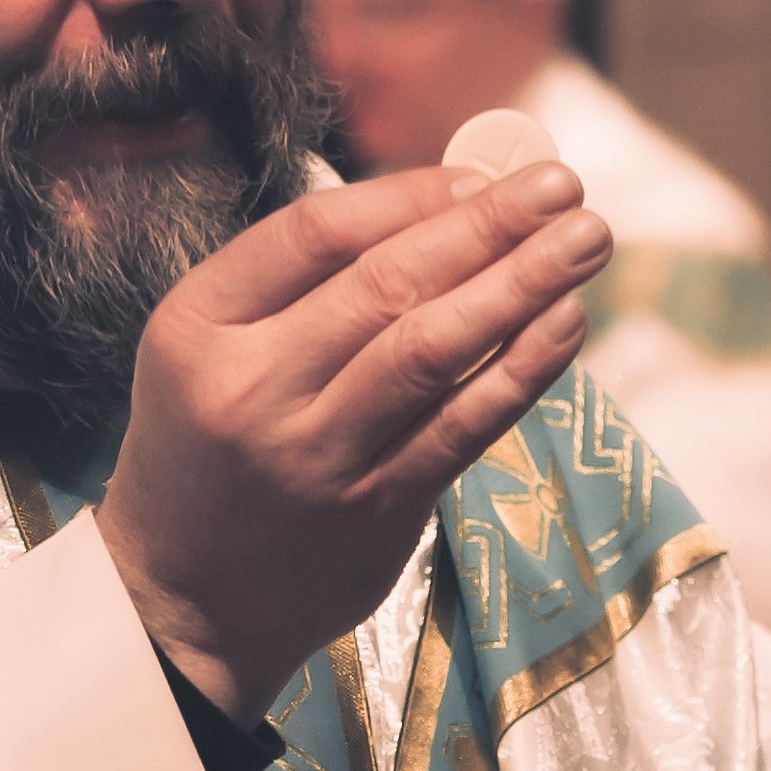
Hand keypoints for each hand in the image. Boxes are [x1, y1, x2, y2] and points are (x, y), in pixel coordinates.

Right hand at [102, 159, 607, 714]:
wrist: (184, 598)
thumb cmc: (208, 447)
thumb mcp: (207, 347)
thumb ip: (301, 281)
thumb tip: (444, 198)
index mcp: (200, 324)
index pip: (316, 232)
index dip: (411, 195)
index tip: (482, 172)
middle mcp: (253, 387)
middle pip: (388, 284)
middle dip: (489, 225)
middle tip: (562, 186)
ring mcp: (316, 456)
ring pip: (434, 351)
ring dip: (523, 286)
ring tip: (586, 241)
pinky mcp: (375, 510)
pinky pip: (464, 425)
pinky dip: (522, 368)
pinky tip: (565, 323)